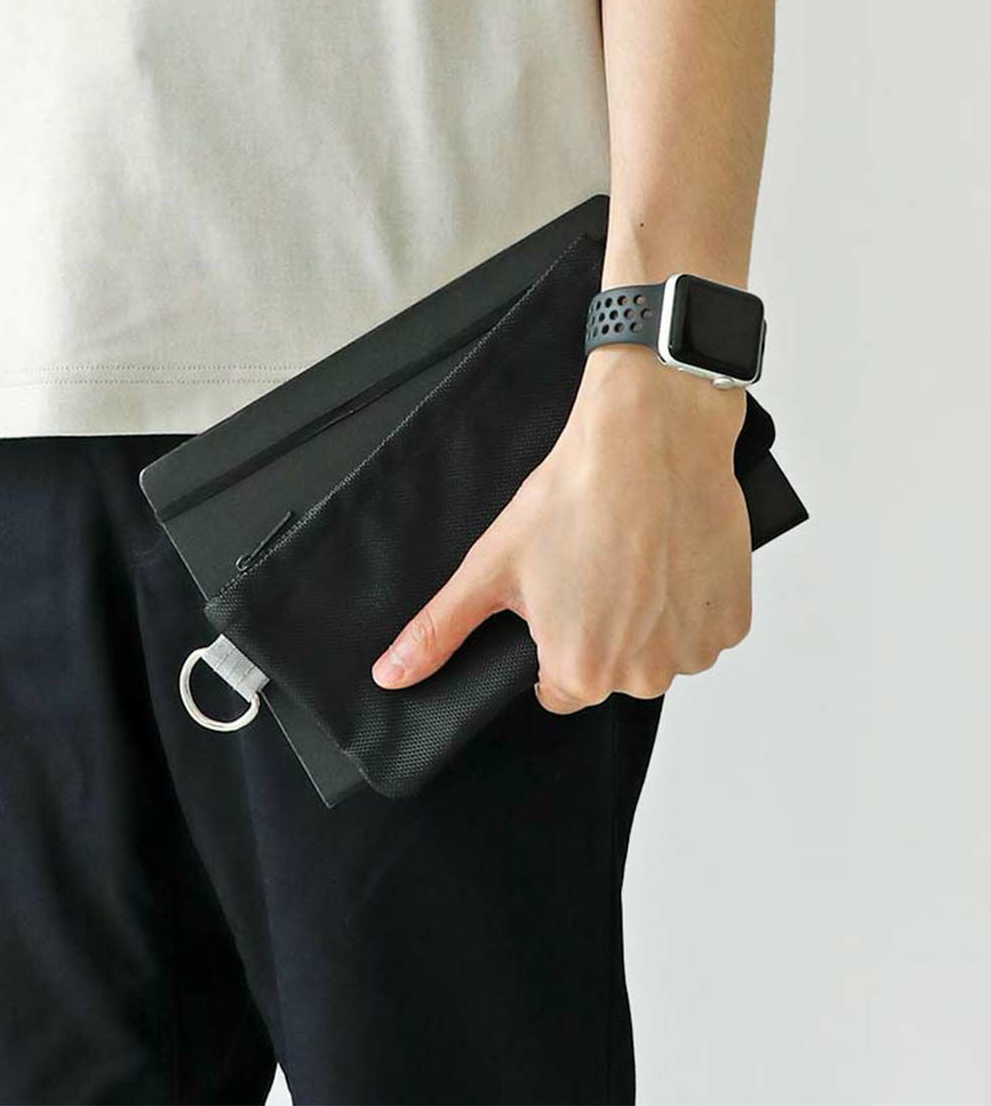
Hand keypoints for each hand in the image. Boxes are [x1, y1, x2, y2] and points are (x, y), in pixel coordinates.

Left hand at [372, 348, 752, 710]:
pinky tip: (666, 554)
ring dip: (646, 615)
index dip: (550, 638)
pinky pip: (701, 625)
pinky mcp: (733, 619)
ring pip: (659, 649)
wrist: (648, 438)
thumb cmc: (573, 497)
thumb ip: (440, 631)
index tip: (555, 592)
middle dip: (597, 627)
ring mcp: (696, 649)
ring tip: (629, 554)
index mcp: (581, 672)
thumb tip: (392, 676)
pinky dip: (686, 598)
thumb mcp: (489, 566)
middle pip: (611, 670)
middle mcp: (644, 675)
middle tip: (590, 564)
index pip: (555, 687)